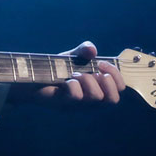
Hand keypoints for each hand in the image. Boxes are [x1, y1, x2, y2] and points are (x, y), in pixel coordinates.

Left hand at [10, 41, 125, 105]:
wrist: (34, 76)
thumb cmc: (58, 68)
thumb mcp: (73, 56)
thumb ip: (84, 50)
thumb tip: (92, 50)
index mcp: (98, 89)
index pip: (120, 89)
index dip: (116, 75)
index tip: (102, 63)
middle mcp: (91, 101)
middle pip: (113, 99)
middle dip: (106, 81)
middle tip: (93, 71)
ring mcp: (79, 105)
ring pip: (96, 97)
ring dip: (87, 80)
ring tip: (75, 74)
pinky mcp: (65, 105)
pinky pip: (76, 96)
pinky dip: (73, 84)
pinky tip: (66, 81)